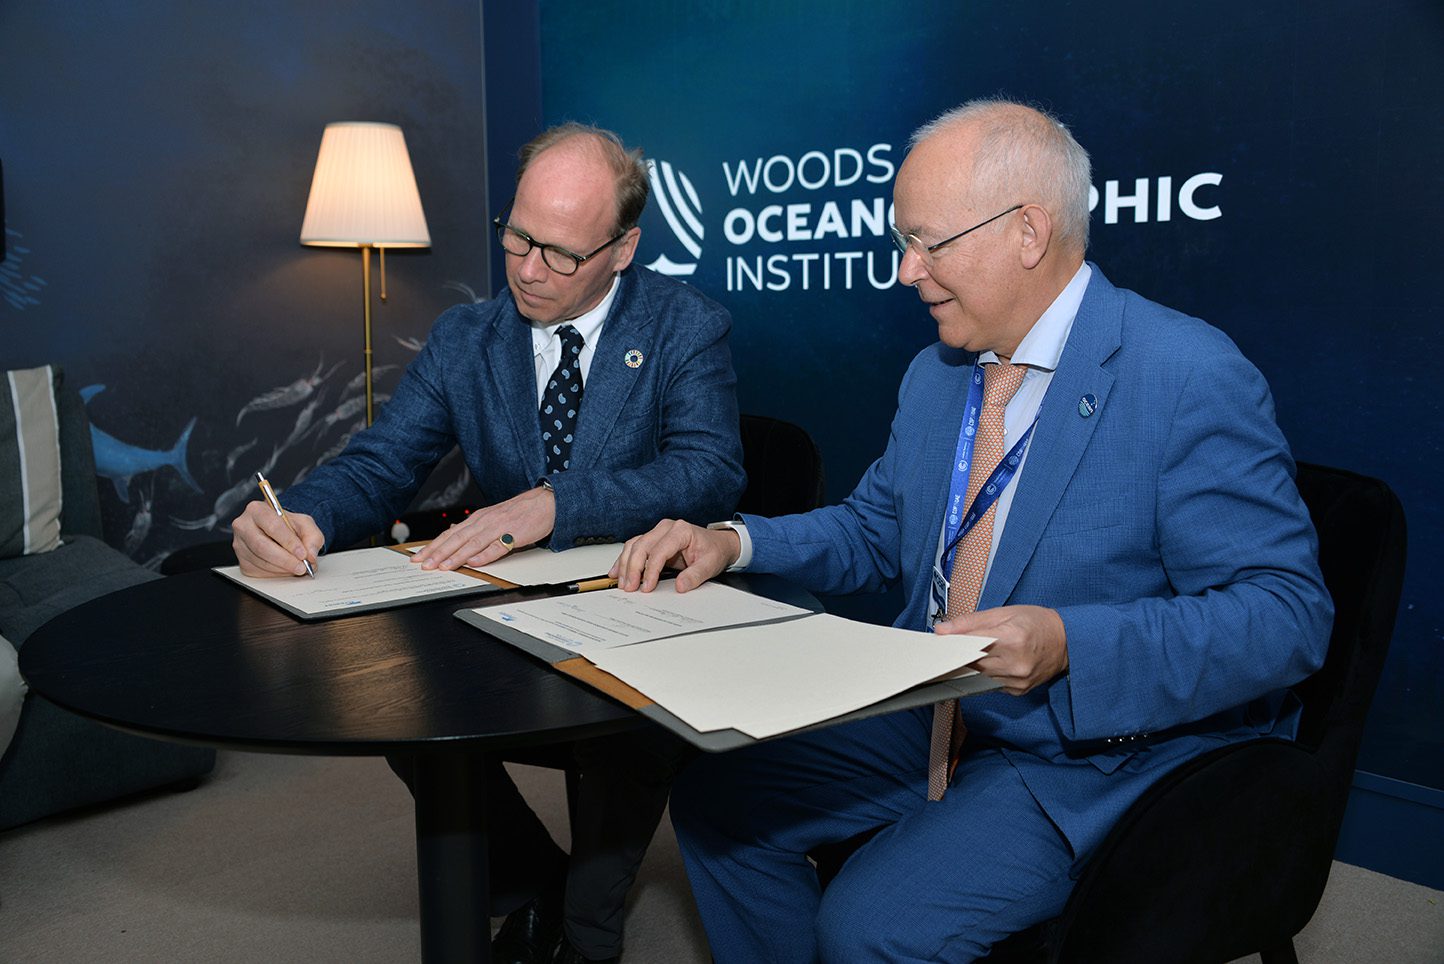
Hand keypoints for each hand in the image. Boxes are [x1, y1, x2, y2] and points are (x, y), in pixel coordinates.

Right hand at [232, 500, 323, 577]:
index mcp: (257, 510)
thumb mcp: (305, 524)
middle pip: (262, 546)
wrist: (277, 531)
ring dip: (283, 568)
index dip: (289, 542)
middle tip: (302, 566)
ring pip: (261, 561)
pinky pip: (259, 571)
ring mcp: (240, 545)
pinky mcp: (242, 562)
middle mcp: (243, 526)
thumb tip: (311, 555)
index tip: (302, 554)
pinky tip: (286, 569)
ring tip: (298, 567)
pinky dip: (277, 574)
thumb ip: (312, 536)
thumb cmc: (287, 525)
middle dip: (285, 560)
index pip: (272, 526)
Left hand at [412, 486, 556, 570]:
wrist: (545, 503)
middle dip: (438, 552)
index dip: (433, 546)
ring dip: (456, 556)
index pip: (450, 534)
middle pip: (456, 539)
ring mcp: (498, 528)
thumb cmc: (519, 512)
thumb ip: (474, 527)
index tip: (419, 557)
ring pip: (472, 544)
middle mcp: (484, 522)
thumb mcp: (491, 517)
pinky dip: (484, 556)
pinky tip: (473, 563)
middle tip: (424, 564)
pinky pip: (496, 547)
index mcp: (478, 518)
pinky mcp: (513, 535)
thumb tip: (453, 534)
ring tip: (443, 566)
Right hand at [611, 519, 739, 592]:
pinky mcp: (653, 540)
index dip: (650, 570)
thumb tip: (680, 586)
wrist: (718, 544)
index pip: (659, 551)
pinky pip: (634, 547)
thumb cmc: (714, 551)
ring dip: (625, 565)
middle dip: (632, 568)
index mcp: (680, 531)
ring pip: (634, 546)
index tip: (647, 587)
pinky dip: (624, 560)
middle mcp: (666, 528)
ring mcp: (657, 532)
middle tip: (629, 587)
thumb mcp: (710, 565)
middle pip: (642, 546)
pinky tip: (616, 572)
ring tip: (622, 583)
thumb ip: (696, 575)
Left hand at [937, 605, 1068, 695]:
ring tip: (972, 653)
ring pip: (980, 676)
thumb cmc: (1036, 622)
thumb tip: (942, 630)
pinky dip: (987, 674)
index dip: (952, 645)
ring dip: (972, 666)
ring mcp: (1018, 680)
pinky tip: (990, 663)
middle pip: (973, 664)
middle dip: (960, 655)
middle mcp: (1016, 664)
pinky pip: (991, 684)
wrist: (1068, 642)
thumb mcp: (1004, 612)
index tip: (939, 644)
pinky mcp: (1018, 691)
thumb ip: (970, 622)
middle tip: (951, 648)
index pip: (970, 646)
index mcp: (1012, 638)